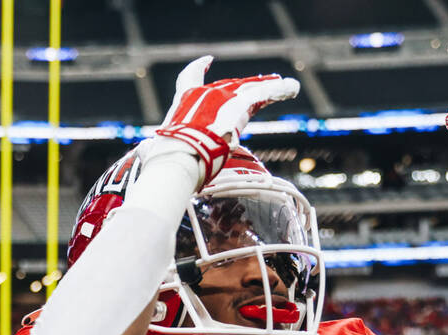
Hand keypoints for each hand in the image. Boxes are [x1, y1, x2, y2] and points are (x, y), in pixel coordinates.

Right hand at [154, 56, 299, 184]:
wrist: (178, 158)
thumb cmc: (167, 160)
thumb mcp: (161, 152)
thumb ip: (160, 151)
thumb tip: (154, 159)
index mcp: (183, 101)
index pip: (190, 77)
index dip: (199, 67)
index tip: (208, 60)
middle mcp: (204, 94)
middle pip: (230, 85)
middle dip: (246, 86)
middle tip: (262, 84)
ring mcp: (222, 96)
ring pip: (252, 88)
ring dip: (269, 87)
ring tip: (286, 86)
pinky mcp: (239, 104)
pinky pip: (265, 92)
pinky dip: (279, 90)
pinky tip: (292, 87)